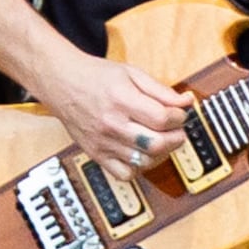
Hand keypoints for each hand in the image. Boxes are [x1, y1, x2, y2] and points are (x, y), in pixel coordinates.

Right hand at [29, 50, 192, 183]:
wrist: (61, 82)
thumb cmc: (95, 76)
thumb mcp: (132, 73)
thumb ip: (161, 90)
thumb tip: (186, 102)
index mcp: (121, 100)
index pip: (162, 118)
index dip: (179, 118)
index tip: (180, 115)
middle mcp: (111, 124)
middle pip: (156, 143)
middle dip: (176, 138)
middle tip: (178, 131)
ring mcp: (102, 142)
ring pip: (143, 161)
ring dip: (162, 153)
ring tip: (163, 141)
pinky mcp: (96, 154)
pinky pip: (124, 174)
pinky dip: (138, 168)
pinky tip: (141, 153)